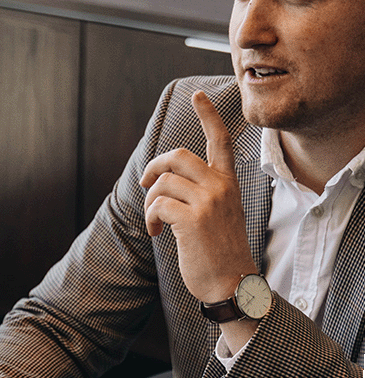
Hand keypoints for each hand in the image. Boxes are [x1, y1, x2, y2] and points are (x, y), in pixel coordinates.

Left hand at [140, 91, 258, 303]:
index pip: (220, 140)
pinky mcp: (193, 219)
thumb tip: (162, 182)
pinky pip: (156, 205)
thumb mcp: (218, 213)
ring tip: (156, 223)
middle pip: (177, 155)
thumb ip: (201, 192)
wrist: (231, 283)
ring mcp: (208, 202)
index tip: (196, 95)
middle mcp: (220, 187)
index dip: (207, 115)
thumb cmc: (220, 251)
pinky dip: (149, 219)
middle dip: (154, 168)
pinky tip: (156, 233)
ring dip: (149, 203)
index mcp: (228, 183)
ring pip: (162, 183)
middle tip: (145, 186)